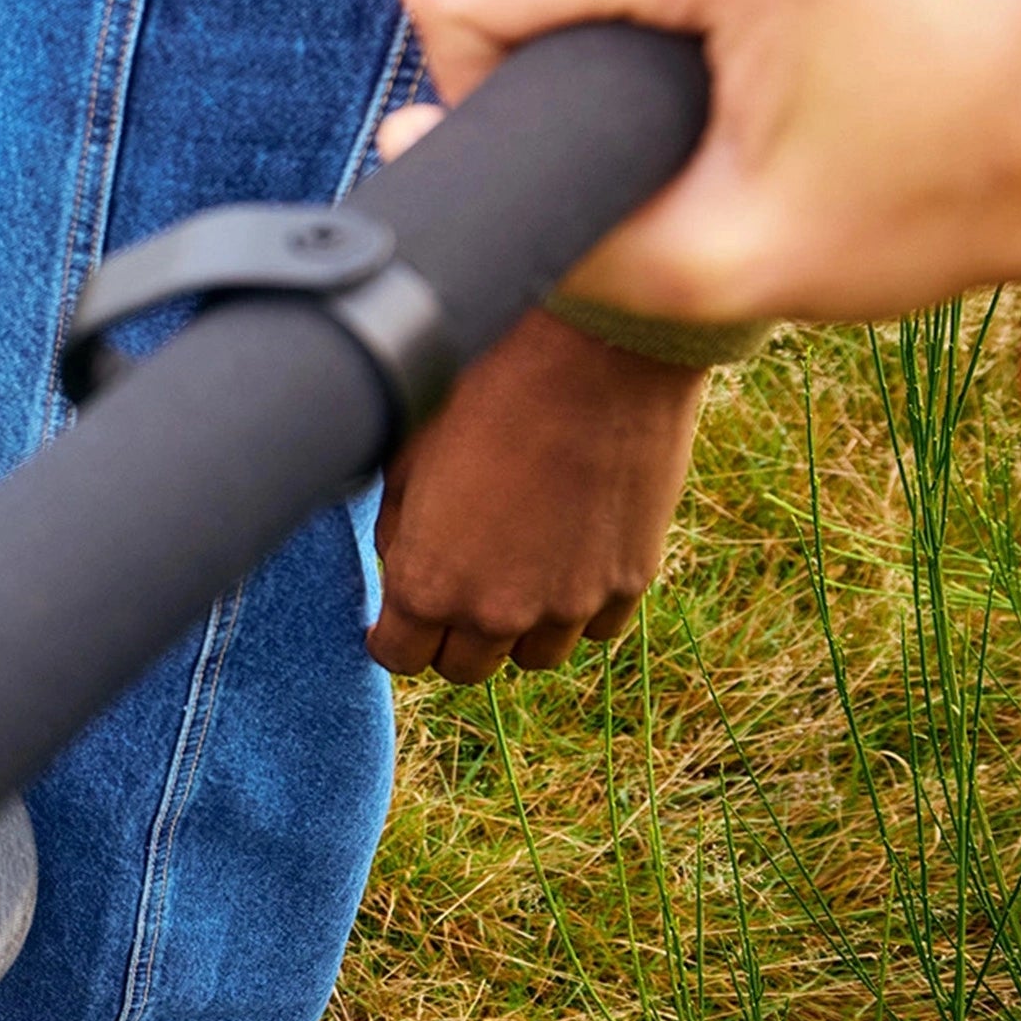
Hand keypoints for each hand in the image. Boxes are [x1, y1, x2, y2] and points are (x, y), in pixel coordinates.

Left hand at [369, 309, 703, 683]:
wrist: (592, 353)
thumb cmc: (485, 388)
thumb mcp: (408, 456)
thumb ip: (399, 528)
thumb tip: (401, 561)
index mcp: (428, 584)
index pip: (399, 657)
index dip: (393, 637)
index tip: (397, 618)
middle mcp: (497, 611)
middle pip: (465, 667)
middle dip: (451, 634)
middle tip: (455, 587)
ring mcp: (569, 604)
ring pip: (533, 656)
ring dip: (517, 627)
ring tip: (515, 568)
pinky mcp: (628, 582)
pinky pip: (594, 627)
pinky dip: (577, 606)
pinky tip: (568, 558)